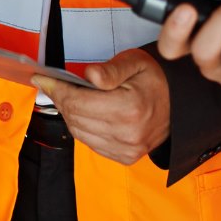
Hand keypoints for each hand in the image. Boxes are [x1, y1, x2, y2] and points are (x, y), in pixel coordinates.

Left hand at [34, 48, 169, 164]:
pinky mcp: (125, 157)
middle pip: (75, 118)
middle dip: (60, 99)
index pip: (78, 102)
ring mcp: (126, 150)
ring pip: (79, 133)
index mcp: (130, 108)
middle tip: (52, 84)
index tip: (42, 78)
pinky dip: (81, 127)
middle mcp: (127, 134)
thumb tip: (88, 76)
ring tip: (66, 95)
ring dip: (68, 113)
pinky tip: (82, 112)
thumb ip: (111, 69)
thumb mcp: (135, 62)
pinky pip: (90, 143)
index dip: (56, 89)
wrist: (178, 105)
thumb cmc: (154, 79)